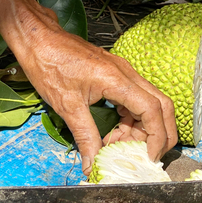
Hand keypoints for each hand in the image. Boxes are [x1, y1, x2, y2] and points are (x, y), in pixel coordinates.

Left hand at [7, 2, 177, 173]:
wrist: (39, 39)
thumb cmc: (49, 64)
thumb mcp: (66, 106)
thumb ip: (85, 136)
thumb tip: (92, 164)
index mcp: (117, 80)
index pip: (152, 110)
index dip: (156, 137)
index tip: (149, 156)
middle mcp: (127, 74)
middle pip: (162, 107)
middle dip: (160, 134)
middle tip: (146, 155)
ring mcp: (125, 74)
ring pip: (151, 104)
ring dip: (143, 129)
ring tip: (119, 144)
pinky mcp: (118, 76)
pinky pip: (137, 101)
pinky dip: (133, 120)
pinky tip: (115, 132)